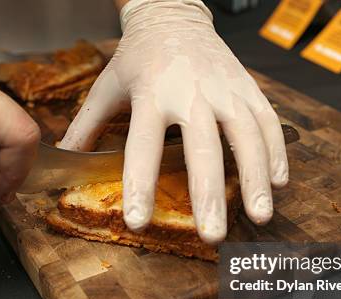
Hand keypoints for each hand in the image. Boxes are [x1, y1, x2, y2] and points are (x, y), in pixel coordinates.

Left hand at [59, 0, 287, 243]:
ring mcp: (224, 88)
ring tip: (259, 215)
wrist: (172, 15)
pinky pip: (267, 120)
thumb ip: (86, 125)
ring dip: (255, 176)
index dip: (140, 184)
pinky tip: (279, 183)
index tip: (139, 220)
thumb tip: (61, 160)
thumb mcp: (106, 86)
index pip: (144, 145)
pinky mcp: (247, 86)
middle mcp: (191, 92)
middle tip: (212, 234)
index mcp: (150, 94)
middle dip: (208, 193)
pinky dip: (276, 151)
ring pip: (246, 135)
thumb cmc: (137, 56)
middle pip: (202, 147)